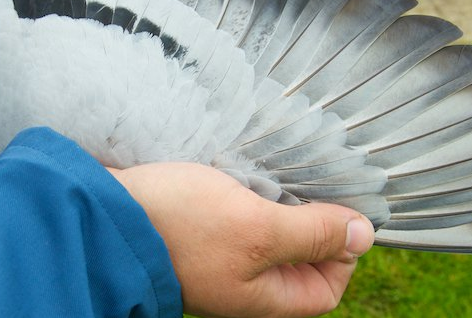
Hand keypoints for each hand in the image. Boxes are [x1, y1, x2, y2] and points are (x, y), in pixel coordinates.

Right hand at [109, 162, 374, 317]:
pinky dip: (254, 197)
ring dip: (282, 204)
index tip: (335, 208)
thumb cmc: (182, 225)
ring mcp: (222, 259)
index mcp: (263, 298)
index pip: (328, 287)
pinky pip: (243, 219)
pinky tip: (249, 175)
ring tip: (279, 175)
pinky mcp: (203, 233)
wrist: (105, 214)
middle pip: (301, 259)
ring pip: (273, 235)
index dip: (342, 250)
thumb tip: (366, 235)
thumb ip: (313, 234)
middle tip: (307, 184)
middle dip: (312, 220)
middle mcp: (245, 284)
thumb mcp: (260, 229)